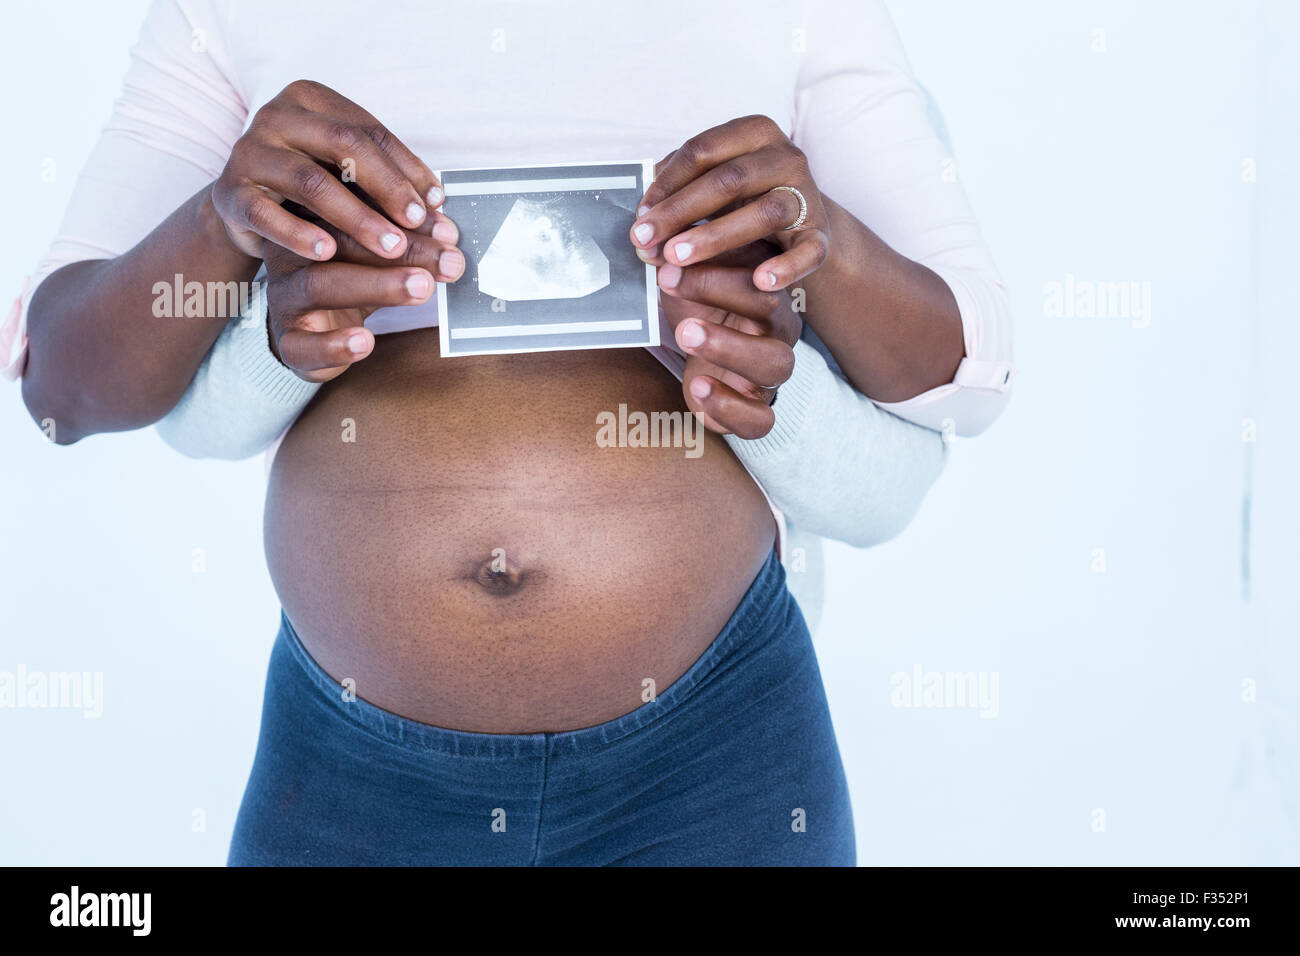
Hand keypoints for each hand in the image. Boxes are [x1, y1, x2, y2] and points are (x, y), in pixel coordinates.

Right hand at [212, 79, 443, 261]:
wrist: (243, 206)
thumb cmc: (308, 185)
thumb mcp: (344, 170)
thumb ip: (385, 177)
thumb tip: (436, 202)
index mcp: (311, 100)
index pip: (369, 130)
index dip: (407, 167)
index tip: (436, 203)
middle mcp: (276, 116)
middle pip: (344, 145)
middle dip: (388, 187)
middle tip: (418, 224)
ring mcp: (250, 153)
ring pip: (310, 181)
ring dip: (356, 218)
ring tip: (391, 248)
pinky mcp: (231, 193)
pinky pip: (266, 213)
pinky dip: (299, 234)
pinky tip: (328, 254)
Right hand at [261, 204, 464, 382]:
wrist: (310, 332)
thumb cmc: (351, 280)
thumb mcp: (378, 254)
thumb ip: (406, 240)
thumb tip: (449, 231)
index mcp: (311, 218)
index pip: (356, 206)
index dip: (403, 216)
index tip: (448, 230)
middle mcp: (291, 251)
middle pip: (341, 241)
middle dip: (402, 251)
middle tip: (448, 260)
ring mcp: (283, 295)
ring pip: (320, 285)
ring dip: (377, 286)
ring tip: (421, 288)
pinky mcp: (287, 340)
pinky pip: (303, 344)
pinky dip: (335, 344)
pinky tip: (366, 341)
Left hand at [630, 115, 830, 291]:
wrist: (799, 223)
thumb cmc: (742, 199)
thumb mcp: (712, 183)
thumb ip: (679, 188)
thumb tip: (641, 212)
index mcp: (753, 133)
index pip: (702, 150)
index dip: (666, 184)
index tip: (638, 215)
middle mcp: (785, 156)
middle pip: (729, 179)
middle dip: (681, 211)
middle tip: (644, 240)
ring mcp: (807, 194)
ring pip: (765, 211)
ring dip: (716, 236)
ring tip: (677, 259)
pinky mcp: (820, 233)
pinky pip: (809, 250)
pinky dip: (787, 267)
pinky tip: (760, 282)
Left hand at [659, 242, 800, 438]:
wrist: (712, 364)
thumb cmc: (702, 313)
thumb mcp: (688, 280)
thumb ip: (674, 260)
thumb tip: (644, 241)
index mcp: (766, 288)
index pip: (754, 268)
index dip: (713, 266)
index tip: (667, 262)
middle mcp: (779, 328)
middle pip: (773, 310)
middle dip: (720, 292)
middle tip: (671, 287)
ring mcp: (772, 371)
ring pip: (775, 365)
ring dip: (729, 348)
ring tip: (686, 335)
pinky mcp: (758, 410)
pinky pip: (760, 419)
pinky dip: (731, 408)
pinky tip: (697, 389)